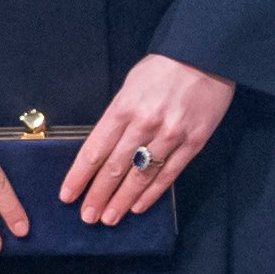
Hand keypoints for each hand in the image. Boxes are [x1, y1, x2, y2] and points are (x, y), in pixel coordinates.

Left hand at [61, 54, 234, 223]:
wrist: (207, 55)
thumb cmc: (164, 68)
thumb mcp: (131, 84)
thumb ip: (118, 116)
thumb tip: (104, 148)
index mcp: (124, 107)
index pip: (95, 150)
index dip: (79, 176)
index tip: (67, 195)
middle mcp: (145, 124)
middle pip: (115, 168)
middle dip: (98, 195)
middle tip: (87, 217)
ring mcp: (171, 135)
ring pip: (140, 176)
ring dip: (122, 200)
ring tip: (109, 218)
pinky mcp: (194, 142)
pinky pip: (169, 174)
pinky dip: (152, 193)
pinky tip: (138, 206)